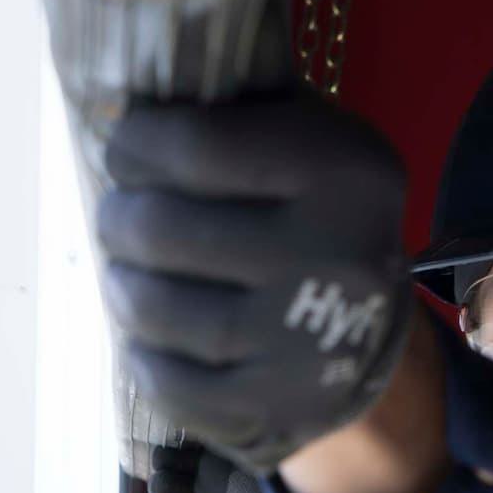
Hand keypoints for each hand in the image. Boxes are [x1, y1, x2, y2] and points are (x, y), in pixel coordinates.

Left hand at [96, 94, 412, 474]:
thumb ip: (234, 111)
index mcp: (345, 170)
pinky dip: (143, 360)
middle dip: (120, 219)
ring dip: (123, 288)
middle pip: (164, 231)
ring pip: (161, 312)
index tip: (127, 149)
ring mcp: (308, 339)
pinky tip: (143, 338)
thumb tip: (121, 88)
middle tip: (121, 217)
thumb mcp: (305, 138)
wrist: (371, 328)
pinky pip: (175, 386)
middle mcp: (337, 253)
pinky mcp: (281, 405)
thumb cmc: (311, 213)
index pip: (195, 147)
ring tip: (124, 274)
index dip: (136, 144)